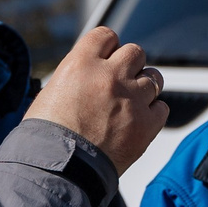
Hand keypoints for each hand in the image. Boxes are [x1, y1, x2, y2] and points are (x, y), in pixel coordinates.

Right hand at [26, 26, 168, 174]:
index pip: (106, 35)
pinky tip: (137, 121)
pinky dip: (152, 113)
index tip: (106, 58)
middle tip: (120, 82)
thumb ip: (75, 78)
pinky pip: (162, 107)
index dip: (107, 47)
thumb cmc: (45, 137)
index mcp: (81, 63)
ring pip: (154, 77)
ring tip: (130, 103)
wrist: (57, 170)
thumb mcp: (50, 93)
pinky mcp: (146, 125)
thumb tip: (86, 76)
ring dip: (144, 87)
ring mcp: (131, 99)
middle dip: (129, 65)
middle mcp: (110, 76)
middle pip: (135, 52)